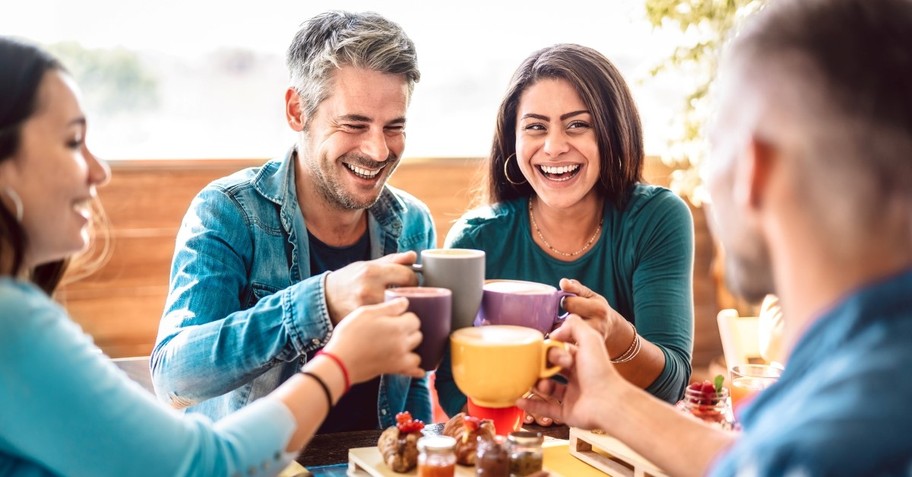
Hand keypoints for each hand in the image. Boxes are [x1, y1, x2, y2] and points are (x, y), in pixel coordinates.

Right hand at [322, 298, 423, 382]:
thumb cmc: (350, 334)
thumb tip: (405, 302)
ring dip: (412, 348)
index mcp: (398, 328)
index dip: (406, 316)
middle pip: (418, 334)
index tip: (396, 317)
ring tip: (401, 344)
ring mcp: (399, 358)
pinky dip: (416, 369)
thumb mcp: (366, 313)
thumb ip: (389, 307)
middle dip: (410, 330)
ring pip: (417, 352)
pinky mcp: (393, 369)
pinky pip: (413, 370)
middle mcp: (402, 344)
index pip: (415, 319)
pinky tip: (419, 369)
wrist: (340, 361)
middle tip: (396, 329)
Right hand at [324, 251, 418, 323]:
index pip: (407, 275)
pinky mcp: (365, 322)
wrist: (326, 298)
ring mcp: (366, 308)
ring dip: (402, 308)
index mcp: (371, 272)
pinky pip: (387, 321)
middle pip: (405, 295)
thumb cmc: (350, 279)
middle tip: (407, 295)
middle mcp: (368, 290)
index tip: (411, 282)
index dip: (413, 279)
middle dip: (410, 295)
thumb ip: (392, 261)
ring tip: (398, 305)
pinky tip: (387, 315)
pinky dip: (391, 319)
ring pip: (398, 310)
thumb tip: (413, 256)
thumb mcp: (368, 265)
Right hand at [517, 315, 620, 430]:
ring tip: (538, 384)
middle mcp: (576, 377)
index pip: (559, 352)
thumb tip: (555, 331)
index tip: (547, 351)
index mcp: (581, 360)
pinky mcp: (567, 412)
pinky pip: (545, 408)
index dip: (551, 351)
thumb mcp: (590, 339)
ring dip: (537, 385)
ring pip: (547, 388)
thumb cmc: (599, 370)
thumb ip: (574, 326)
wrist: (608, 401)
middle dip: (540, 368)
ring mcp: (571, 395)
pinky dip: (531, 404)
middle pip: (551, 370)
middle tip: (537, 368)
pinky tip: (519, 399)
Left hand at [559, 278, 624, 341]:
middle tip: (564, 317)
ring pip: (565, 335)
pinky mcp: (586, 349)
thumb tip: (563, 282)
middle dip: (561, 318)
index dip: (564, 302)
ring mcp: (592, 339)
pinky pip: (567, 346)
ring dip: (558, 332)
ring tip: (561, 328)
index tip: (566, 303)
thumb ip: (576, 287)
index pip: (569, 303)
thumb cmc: (597, 308)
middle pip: (566, 321)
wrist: (611, 330)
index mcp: (598, 309)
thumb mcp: (590, 295)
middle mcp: (597, 325)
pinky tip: (562, 338)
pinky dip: (561, 342)